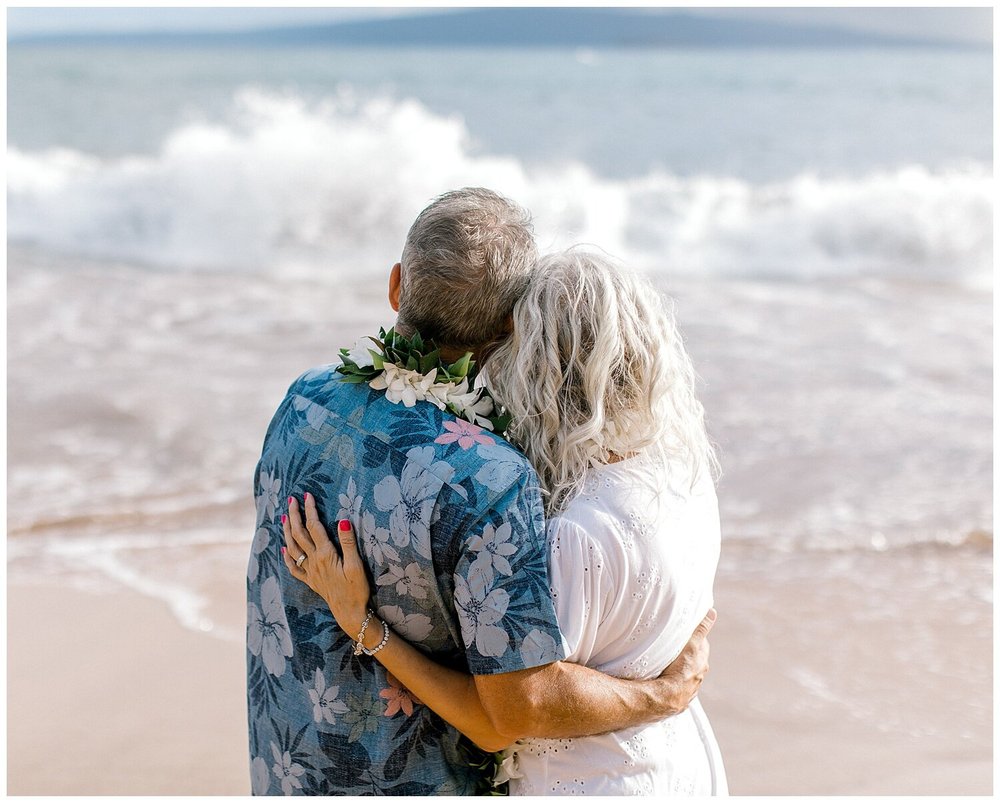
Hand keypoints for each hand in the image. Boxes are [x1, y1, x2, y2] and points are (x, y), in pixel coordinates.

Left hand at [282, 493, 371, 637]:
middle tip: (291, 501)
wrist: (350, 613)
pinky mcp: (311, 581)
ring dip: (287, 532)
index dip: (310, 510)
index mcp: (325, 555)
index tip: (307, 495)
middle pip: (300, 534)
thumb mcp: (356, 565)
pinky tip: (284, 550)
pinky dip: (287, 557)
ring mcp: (311, 572)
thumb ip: (348, 542)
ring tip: (283, 518)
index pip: (315, 527)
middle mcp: (314, 561)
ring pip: (293, 548)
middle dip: (294, 516)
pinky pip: (295, 568)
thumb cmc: (356, 589)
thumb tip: (343, 520)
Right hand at [656, 608, 715, 714]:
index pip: (701, 646)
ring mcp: (690, 688)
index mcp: (702, 663)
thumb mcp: (691, 644)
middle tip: (674, 648)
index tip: (685, 635)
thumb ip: (701, 628)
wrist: (667, 697)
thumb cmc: (680, 669)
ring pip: (686, 675)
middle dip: (687, 655)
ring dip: (680, 670)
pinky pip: (678, 688)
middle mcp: (699, 676)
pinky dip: (674, 683)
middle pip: (694, 661)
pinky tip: (665, 682)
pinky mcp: (680, 699)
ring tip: (667, 666)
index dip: (694, 639)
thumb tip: (712, 612)